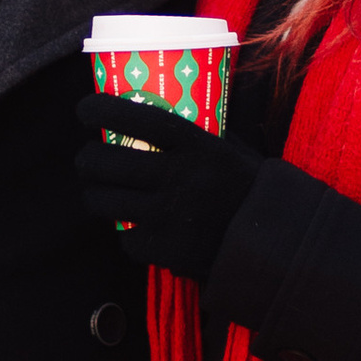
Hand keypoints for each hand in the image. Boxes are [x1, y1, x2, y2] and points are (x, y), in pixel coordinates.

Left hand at [73, 92, 261, 280]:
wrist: (275, 241)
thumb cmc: (248, 186)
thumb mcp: (228, 148)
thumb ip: (196, 131)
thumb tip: (153, 110)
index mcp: (196, 146)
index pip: (136, 119)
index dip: (100, 110)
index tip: (85, 109)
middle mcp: (178, 178)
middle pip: (104, 162)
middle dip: (86, 158)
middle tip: (89, 157)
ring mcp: (168, 217)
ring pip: (103, 201)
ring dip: (95, 194)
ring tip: (101, 191)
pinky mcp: (164, 251)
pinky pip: (125, 237)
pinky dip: (127, 231)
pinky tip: (138, 225)